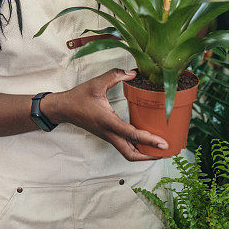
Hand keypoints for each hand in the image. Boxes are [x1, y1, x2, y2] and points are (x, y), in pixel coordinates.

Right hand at [45, 69, 168, 160]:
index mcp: (108, 121)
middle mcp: (109, 133)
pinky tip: (145, 141)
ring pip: (127, 152)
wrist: (63, 108)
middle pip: (131, 154)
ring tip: (158, 150)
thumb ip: (115, 75)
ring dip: (143, 154)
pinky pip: (123, 146)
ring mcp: (107, 136)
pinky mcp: (107, 135)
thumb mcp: (96, 83)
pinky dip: (136, 148)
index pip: (132, 135)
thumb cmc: (78, 97)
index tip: (163, 144)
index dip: (149, 140)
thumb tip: (133, 73)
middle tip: (165, 152)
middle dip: (149, 155)